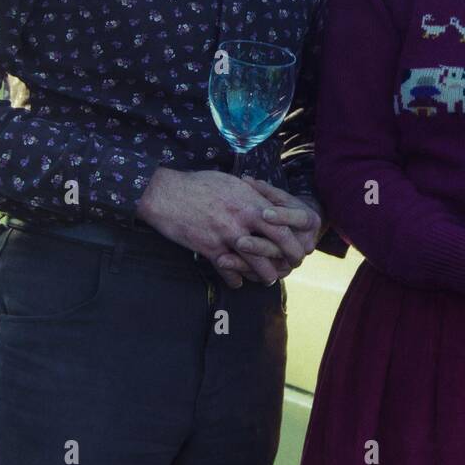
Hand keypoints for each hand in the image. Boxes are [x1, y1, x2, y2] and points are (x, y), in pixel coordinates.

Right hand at [135, 167, 309, 288]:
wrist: (165, 193)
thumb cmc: (198, 184)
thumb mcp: (231, 183)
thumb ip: (251, 195)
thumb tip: (266, 203)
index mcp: (251, 201)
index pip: (283, 223)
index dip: (294, 237)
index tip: (299, 244)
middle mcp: (243, 218)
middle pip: (277, 244)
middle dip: (288, 258)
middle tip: (292, 266)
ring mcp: (227, 235)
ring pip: (256, 264)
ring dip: (265, 275)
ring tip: (268, 279)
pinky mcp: (209, 249)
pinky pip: (229, 272)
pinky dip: (235, 279)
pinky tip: (238, 282)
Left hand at [215, 178, 322, 282]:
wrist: (297, 229)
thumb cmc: (284, 207)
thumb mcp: (278, 197)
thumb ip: (264, 191)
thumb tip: (245, 179)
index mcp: (310, 222)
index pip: (299, 219)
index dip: (282, 216)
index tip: (264, 213)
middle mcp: (305, 244)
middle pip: (284, 248)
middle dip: (260, 246)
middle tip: (239, 242)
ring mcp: (294, 261)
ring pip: (271, 266)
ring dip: (246, 263)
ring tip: (222, 259)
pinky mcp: (281, 272)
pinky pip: (261, 276)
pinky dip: (242, 272)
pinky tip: (224, 267)